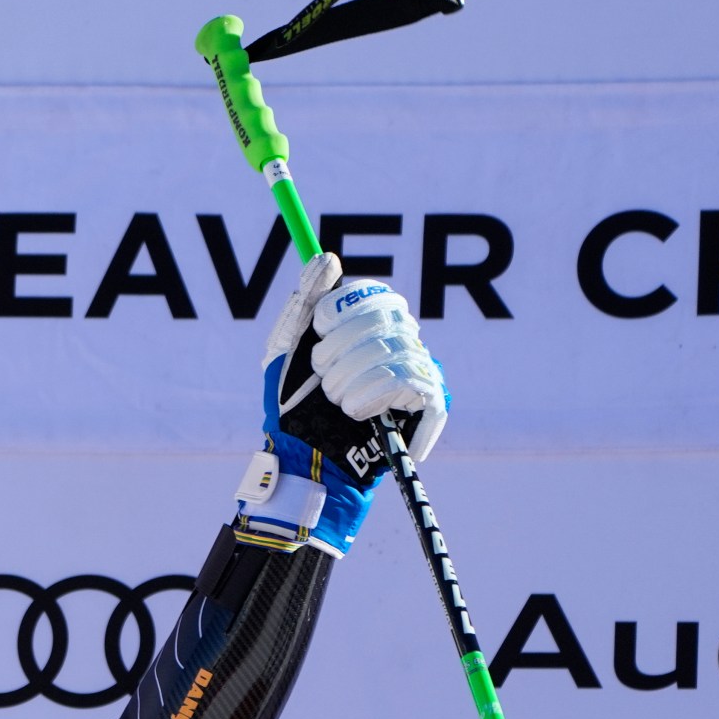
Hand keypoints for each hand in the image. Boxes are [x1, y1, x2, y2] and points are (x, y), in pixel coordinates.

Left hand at [235, 253, 450, 555]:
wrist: (304, 461)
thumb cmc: (292, 409)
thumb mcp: (285, 349)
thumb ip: (304, 302)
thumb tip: (328, 258)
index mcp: (370, 330)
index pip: (377, 295)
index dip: (346, 308)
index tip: (318, 330)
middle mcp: (402, 345)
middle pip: (388, 316)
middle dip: (342, 346)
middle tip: (321, 374)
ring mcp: (421, 372)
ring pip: (395, 348)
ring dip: (351, 376)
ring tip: (335, 400)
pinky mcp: (433, 402)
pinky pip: (410, 378)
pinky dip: (374, 392)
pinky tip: (356, 410)